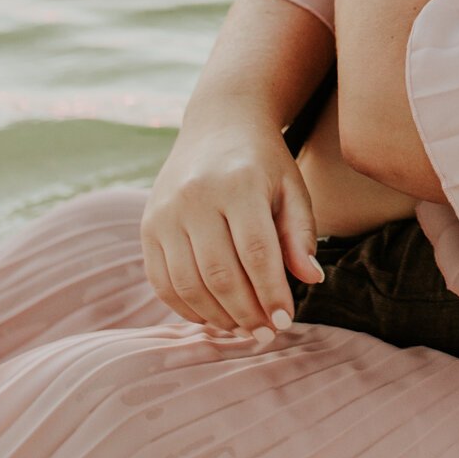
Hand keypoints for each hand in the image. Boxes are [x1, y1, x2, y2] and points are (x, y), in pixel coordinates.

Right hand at [141, 109, 324, 333]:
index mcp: (238, 184)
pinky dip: (186, 307)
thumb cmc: (263, 162)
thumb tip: (311, 279)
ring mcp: (165, 212)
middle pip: (220, 273)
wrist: (218, 124)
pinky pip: (161, 280)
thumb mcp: (292, 188)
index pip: (257, 252)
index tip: (286, 320)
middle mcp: (194, 197)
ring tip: (243, 328)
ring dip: (217, 316)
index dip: (271, 293)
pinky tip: (212, 316)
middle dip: (246, 312)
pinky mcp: (147, 226)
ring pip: (188, 283)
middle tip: (266, 333)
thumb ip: (300, 233)